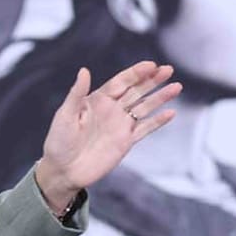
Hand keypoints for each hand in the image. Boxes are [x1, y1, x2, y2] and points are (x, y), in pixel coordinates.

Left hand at [35, 61, 180, 210]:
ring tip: (177, 86)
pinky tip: (170, 113)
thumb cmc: (58, 141)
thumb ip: (76, 93)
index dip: (136, 73)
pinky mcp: (126, 142)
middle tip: (168, 69)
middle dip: (152, 80)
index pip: (120, 82)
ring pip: (145, 108)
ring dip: (160, 97)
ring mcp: (120, 126)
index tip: (151, 65)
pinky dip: (158, 122)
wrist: (63, 170)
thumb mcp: (64, 115)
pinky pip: (145, 129)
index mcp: (96, 100)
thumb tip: (84, 70)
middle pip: (136, 91)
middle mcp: (111, 110)